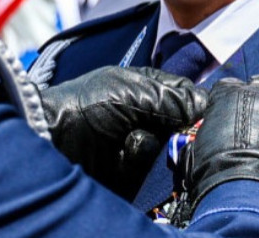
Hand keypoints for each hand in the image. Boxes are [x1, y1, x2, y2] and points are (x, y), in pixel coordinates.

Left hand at [41, 66, 206, 198]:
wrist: (52, 138)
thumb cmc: (89, 105)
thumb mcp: (134, 92)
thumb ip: (174, 100)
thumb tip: (206, 105)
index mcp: (148, 88)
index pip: (187, 95)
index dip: (197, 105)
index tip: (202, 114)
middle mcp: (147, 115)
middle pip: (184, 127)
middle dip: (176, 130)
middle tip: (165, 130)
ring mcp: (140, 143)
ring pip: (170, 150)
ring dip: (151, 146)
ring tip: (128, 141)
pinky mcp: (133, 171)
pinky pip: (152, 171)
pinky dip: (137, 162)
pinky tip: (120, 156)